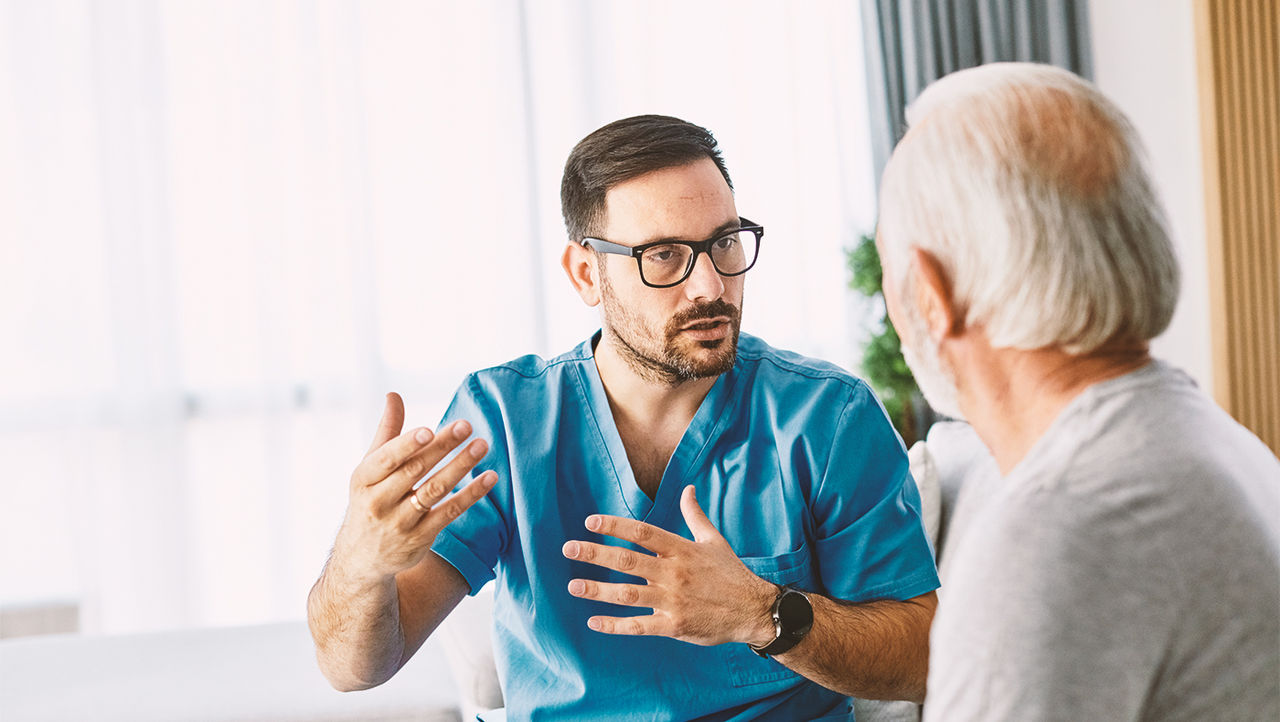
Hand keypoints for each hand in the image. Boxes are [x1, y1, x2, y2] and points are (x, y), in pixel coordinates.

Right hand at [332, 392, 496, 582]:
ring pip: (434, 491)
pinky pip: (449, 513)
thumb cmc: (371, 499)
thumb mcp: (370, 468)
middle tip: (466, 426)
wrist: (361, 558)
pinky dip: (470, 495)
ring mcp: (400, 523)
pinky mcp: (420, 538)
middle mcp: (379, 502)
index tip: (429, 430)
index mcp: (364, 478)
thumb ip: (387, 433)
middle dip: (442, 447)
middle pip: (415, 471)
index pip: (386, 459)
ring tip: (482, 445)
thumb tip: (393, 395)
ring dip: (460, 467)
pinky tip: (489, 478)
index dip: (407, 445)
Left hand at [562, 485, 777, 646]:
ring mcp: (673, 602)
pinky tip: (594, 622)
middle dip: (595, 554)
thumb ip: (695, 515)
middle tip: (568, 548)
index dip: (614, 526)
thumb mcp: (714, 540)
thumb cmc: (731, 573)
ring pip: (628, 595)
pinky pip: (639, 626)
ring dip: (598, 590)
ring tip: (573, 585)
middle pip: (627, 561)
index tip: (590, 521)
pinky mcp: (675, 626)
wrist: (753, 610)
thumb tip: (689, 489)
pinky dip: (615, 625)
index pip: (642, 533)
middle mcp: (674, 574)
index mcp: (681, 550)